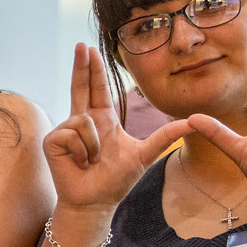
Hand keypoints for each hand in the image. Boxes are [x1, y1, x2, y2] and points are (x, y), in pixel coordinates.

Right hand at [44, 43, 188, 215]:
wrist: (95, 202)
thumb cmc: (115, 180)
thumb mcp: (145, 154)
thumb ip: (165, 135)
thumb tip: (193, 122)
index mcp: (101, 119)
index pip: (97, 88)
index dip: (94, 69)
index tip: (90, 50)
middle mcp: (81, 120)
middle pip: (81, 86)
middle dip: (81, 65)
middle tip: (81, 45)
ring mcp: (65, 130)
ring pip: (85, 120)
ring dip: (95, 145)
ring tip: (93, 160)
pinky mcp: (54, 141)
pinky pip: (73, 134)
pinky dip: (83, 150)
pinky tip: (80, 163)